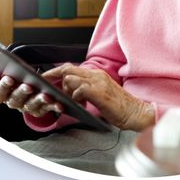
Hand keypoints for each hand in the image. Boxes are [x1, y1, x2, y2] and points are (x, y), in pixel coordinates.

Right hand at [0, 72, 60, 118]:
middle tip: (28, 86)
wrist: (26, 87)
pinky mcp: (39, 111)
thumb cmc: (15, 79)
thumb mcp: (5, 75)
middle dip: (22, 92)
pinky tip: (59, 103)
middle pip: (15, 100)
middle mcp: (13, 103)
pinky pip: (46, 109)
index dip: (2, 87)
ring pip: (31, 106)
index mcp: (2, 95)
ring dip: (38, 100)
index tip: (9, 78)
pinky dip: (53, 106)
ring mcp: (26, 108)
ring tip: (45, 94)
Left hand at [41, 64, 155, 130]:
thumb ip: (86, 90)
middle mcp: (96, 75)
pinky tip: (81, 104)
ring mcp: (98, 82)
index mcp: (96, 74)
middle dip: (53, 77)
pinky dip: (75, 97)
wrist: (135, 112)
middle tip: (45, 86)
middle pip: (67, 69)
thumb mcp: (100, 94)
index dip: (56, 71)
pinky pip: (78, 90)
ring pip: (71, 78)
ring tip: (71, 101)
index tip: (45, 78)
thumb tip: (70, 93)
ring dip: (66, 91)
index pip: (71, 67)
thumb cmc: (118, 107)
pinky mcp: (99, 92)